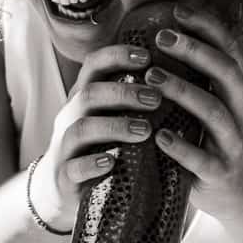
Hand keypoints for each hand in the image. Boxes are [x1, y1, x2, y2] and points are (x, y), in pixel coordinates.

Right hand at [33, 39, 168, 230]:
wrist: (64, 187)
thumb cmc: (99, 146)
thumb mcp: (110, 117)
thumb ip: (132, 99)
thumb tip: (178, 75)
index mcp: (84, 97)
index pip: (93, 65)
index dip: (117, 56)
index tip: (147, 56)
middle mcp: (70, 117)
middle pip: (89, 94)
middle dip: (124, 93)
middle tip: (156, 98)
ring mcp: (64, 146)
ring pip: (81, 129)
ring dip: (115, 126)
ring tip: (145, 131)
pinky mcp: (63, 176)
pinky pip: (73, 167)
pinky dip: (92, 164)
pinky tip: (112, 162)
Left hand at [148, 4, 242, 224]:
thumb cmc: (222, 141)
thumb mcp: (220, 105)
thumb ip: (202, 78)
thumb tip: (163, 36)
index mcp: (240, 90)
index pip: (229, 50)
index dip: (206, 27)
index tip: (177, 10)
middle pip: (225, 73)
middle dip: (194, 51)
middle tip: (161, 37)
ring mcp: (234, 142)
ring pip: (213, 112)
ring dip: (182, 91)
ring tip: (151, 77)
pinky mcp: (220, 172)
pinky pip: (201, 158)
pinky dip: (181, 147)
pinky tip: (159, 136)